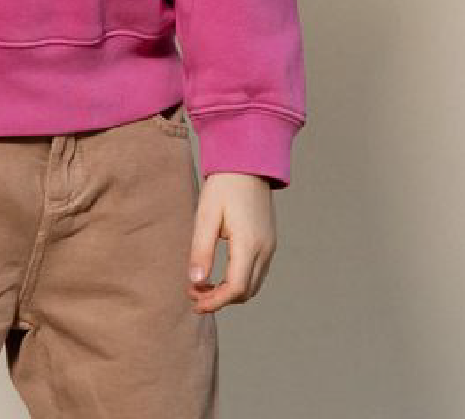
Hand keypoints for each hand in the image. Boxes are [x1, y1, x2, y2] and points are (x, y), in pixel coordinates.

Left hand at [186, 171, 276, 311]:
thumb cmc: (224, 186)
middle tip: (194, 294)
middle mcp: (264, 249)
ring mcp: (269, 246)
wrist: (247, 162)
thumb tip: (196, 282)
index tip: (194, 301)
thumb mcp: (206, 215)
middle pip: (246, 292)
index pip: (235, 288)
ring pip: (253, 285)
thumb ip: (201, 250)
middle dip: (220, 299)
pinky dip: (239, 281)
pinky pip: (257, 272)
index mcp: (249, 244)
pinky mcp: (269, 241)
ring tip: (204, 286)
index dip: (215, 301)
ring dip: (230, 292)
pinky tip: (220, 274)